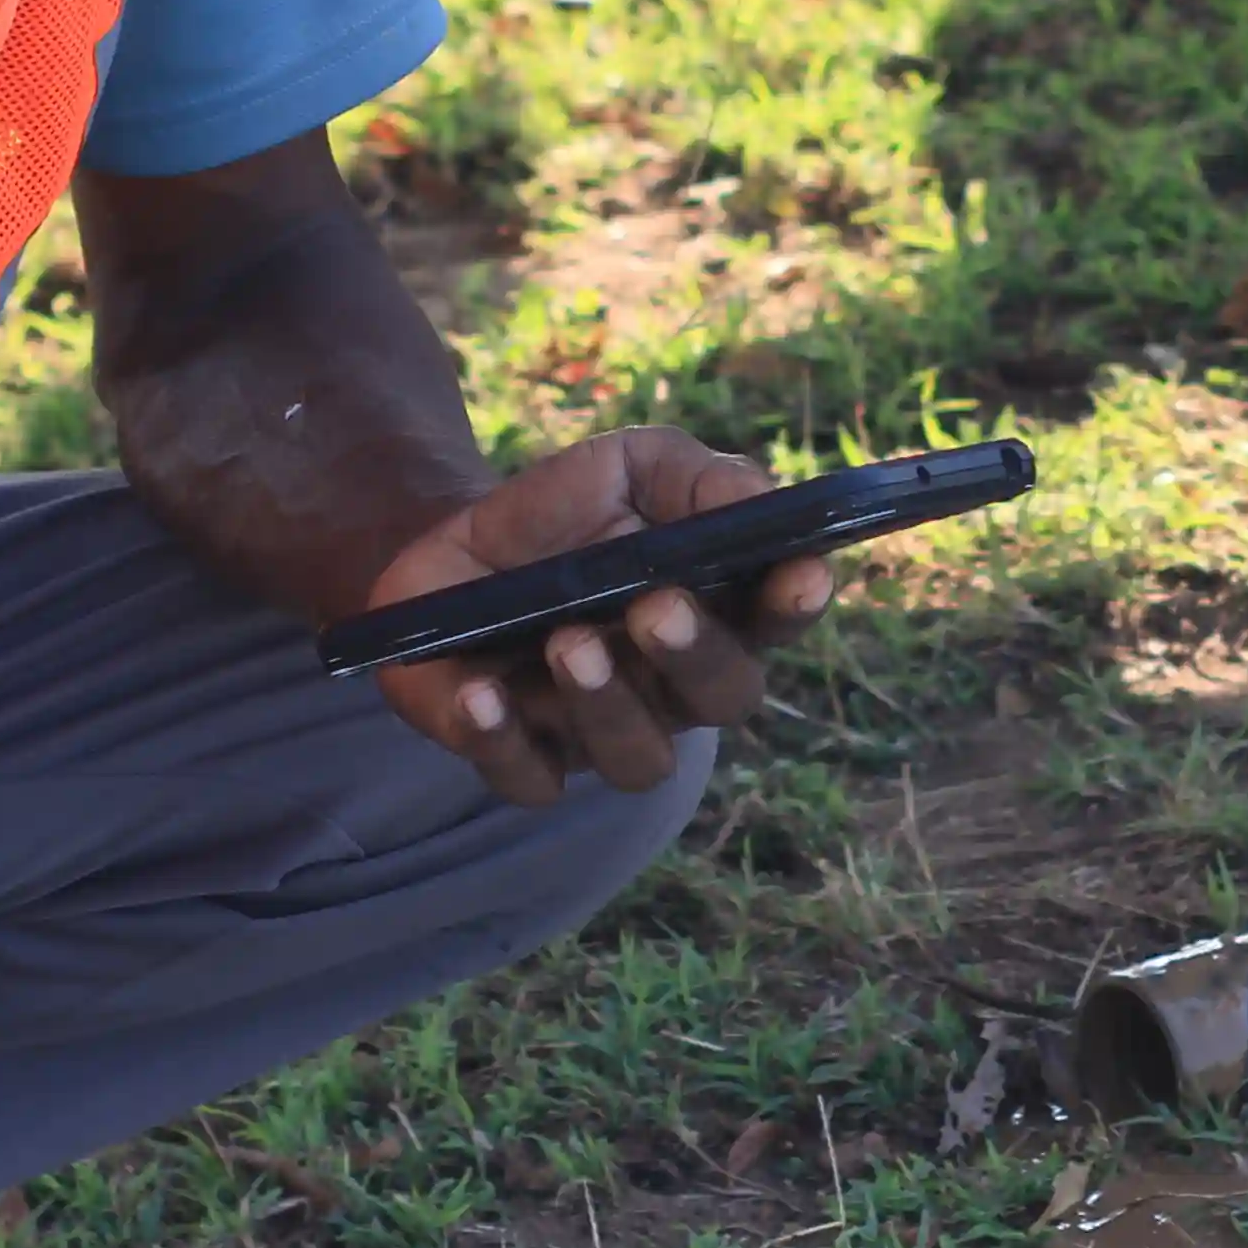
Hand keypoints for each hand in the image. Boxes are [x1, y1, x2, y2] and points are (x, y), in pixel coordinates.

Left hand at [359, 428, 833, 805]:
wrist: (449, 548)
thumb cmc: (563, 512)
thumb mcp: (630, 467)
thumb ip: (699, 478)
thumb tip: (759, 495)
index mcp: (716, 613)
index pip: (777, 619)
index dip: (794, 603)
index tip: (798, 575)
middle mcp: (672, 686)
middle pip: (723, 699)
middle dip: (696, 657)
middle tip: (654, 609)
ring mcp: (600, 731)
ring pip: (639, 758)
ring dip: (608, 705)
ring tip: (568, 643)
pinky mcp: (521, 757)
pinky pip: (529, 780)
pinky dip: (504, 741)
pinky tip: (483, 692)